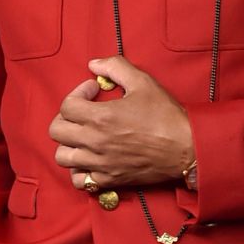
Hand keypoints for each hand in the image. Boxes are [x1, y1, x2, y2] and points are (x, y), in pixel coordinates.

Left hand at [48, 56, 194, 190]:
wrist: (186, 149)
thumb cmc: (165, 115)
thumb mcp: (143, 82)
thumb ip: (115, 66)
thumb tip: (94, 64)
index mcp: (101, 117)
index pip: (66, 105)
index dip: (78, 92)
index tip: (94, 90)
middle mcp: (95, 142)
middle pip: (57, 130)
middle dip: (66, 116)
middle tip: (83, 111)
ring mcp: (100, 164)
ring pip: (63, 156)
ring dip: (69, 142)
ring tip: (85, 134)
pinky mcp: (108, 180)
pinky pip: (79, 180)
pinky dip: (79, 169)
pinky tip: (90, 157)